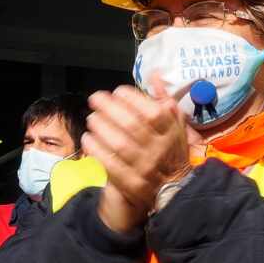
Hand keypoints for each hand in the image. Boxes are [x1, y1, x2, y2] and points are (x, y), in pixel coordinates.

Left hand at [83, 75, 190, 232]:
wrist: (175, 188)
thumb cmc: (172, 150)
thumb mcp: (175, 124)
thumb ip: (163, 99)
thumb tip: (153, 75)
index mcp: (171, 132)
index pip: (151, 111)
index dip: (130, 98)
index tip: (117, 92)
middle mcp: (159, 149)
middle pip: (131, 125)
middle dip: (109, 108)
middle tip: (95, 99)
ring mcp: (145, 168)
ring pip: (119, 144)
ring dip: (101, 127)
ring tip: (92, 118)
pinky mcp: (131, 183)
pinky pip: (110, 164)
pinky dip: (96, 149)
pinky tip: (88, 138)